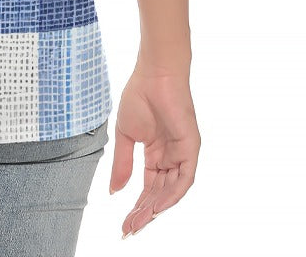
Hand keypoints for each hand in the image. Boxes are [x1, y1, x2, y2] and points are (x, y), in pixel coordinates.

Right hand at [109, 67, 200, 238]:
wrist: (153, 75)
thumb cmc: (139, 96)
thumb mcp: (125, 136)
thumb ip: (122, 164)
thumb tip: (114, 191)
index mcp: (156, 154)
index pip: (148, 188)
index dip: (136, 206)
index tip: (124, 224)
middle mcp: (171, 158)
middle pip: (159, 194)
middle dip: (143, 213)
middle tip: (129, 229)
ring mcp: (182, 154)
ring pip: (171, 191)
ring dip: (155, 208)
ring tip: (139, 222)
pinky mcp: (191, 148)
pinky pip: (183, 179)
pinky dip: (171, 194)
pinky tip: (156, 206)